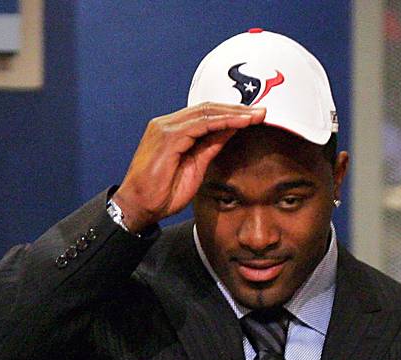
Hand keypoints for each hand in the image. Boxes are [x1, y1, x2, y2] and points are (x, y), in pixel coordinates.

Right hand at [111, 102, 266, 233]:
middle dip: (237, 110)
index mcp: (170, 131)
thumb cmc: (161, 194)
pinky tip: (241, 123)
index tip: (254, 117)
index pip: (205, 115)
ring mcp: (164, 128)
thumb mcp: (194, 167)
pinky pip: (201, 124)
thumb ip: (210, 147)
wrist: (138, 208)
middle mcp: (165, 125)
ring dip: (234, 113)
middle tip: (262, 112)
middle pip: (207, 109)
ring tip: (257, 116)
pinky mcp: (167, 137)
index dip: (231, 114)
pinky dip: (223, 121)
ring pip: (206, 112)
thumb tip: (231, 130)